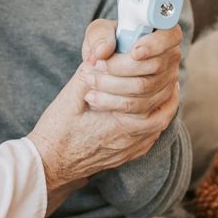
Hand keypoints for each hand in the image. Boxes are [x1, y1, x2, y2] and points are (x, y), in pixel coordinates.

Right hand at [26, 21, 180, 191]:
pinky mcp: (128, 155)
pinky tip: (151, 106)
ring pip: (160, 123)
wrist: (51, 165)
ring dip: (164, 102)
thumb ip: (89, 74)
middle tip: (167, 68)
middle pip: (163, 109)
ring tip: (165, 84)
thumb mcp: (70, 97)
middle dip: (166, 86)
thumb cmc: (58, 131)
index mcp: (119, 122)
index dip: (154, 73)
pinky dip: (156, 117)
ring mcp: (131, 149)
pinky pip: (151, 135)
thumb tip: (103, 52)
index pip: (149, 93)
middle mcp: (130, 139)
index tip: (154, 59)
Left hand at [76, 20, 181, 116]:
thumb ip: (100, 35)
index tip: (134, 52)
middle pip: (154, 66)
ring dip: (112, 86)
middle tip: (97, 66)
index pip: (172, 36)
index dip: (155, 44)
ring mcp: (168, 82)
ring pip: (144, 88)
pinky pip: (138, 108)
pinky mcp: (158, 104)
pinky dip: (112, 103)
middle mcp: (170, 58)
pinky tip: (95, 98)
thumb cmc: (106, 45)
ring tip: (90, 81)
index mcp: (161, 34)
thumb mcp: (98, 33)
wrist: (103, 72)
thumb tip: (103, 50)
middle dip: (120, 67)